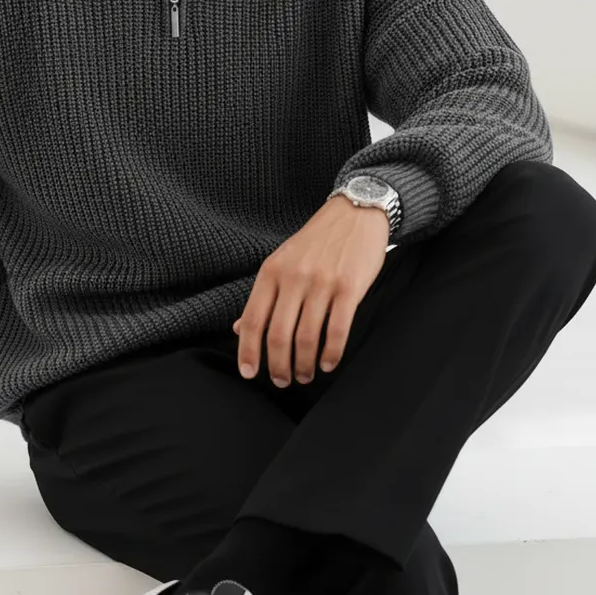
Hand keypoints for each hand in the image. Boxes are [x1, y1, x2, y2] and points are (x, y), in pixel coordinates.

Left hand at [234, 197, 388, 386]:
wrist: (354, 213)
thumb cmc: (317, 241)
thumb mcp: (281, 261)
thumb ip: (263, 296)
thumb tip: (240, 328)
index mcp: (272, 272)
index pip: (253, 319)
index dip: (248, 351)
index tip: (248, 373)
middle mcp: (294, 278)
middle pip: (278, 334)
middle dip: (278, 366)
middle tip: (282, 381)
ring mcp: (322, 283)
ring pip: (307, 337)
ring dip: (304, 364)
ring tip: (305, 375)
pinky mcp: (349, 287)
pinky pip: (337, 330)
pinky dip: (331, 354)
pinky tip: (327, 363)